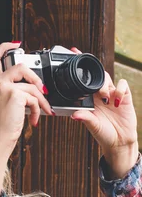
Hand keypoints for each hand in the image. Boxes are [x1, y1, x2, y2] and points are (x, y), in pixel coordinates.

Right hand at [0, 42, 52, 154]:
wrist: (0, 139)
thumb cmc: (4, 125)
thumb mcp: (8, 103)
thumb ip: (16, 90)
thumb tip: (37, 87)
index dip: (4, 46)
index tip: (16, 45)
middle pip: (20, 65)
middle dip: (35, 77)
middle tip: (41, 89)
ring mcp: (4, 87)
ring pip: (32, 84)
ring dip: (41, 99)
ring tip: (42, 110)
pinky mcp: (14, 94)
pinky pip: (34, 96)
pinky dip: (38, 108)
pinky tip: (34, 119)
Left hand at [70, 47, 138, 177]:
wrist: (119, 142)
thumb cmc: (103, 134)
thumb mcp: (92, 126)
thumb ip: (85, 118)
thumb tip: (74, 115)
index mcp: (90, 99)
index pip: (84, 81)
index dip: (80, 69)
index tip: (72, 55)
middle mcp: (100, 94)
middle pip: (96, 75)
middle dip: (92, 70)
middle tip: (86, 68)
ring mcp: (113, 94)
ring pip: (108, 78)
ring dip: (104, 84)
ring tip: (103, 96)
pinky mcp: (125, 97)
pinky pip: (122, 86)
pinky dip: (119, 90)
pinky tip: (116, 100)